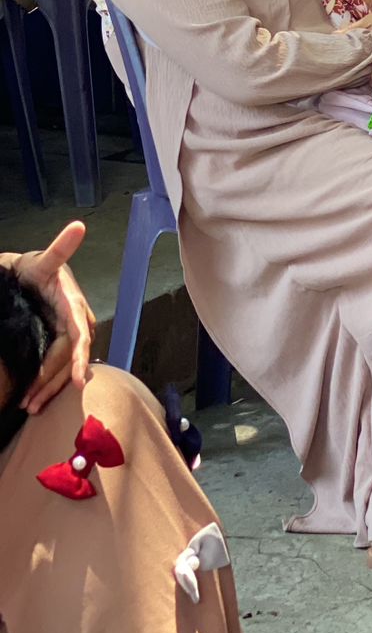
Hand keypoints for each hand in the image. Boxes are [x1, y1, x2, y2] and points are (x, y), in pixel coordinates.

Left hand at [13, 222, 95, 412]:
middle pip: (70, 358)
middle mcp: (77, 323)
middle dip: (53, 382)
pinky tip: (37, 397)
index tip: (80, 380)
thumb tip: (78, 226)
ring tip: (30, 406)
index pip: (80, 335)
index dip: (81, 358)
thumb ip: (60, 249)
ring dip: (50, 388)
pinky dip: (50, 383)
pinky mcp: (62, 342)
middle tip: (31, 403)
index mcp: (74, 305)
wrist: (30, 275)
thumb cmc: (35, 268)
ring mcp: (70, 334)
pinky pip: (60, 366)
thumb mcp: (43, 261)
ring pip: (65, 366)